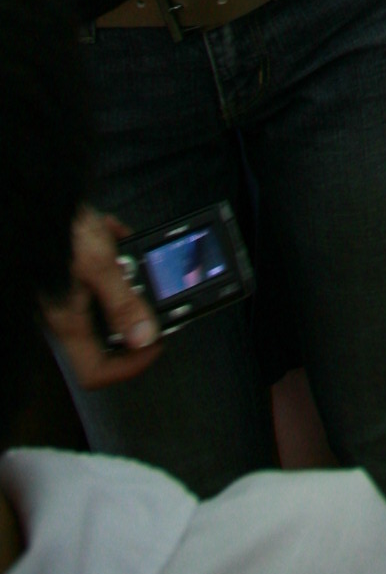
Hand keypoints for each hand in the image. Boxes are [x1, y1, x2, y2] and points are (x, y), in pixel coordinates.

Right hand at [42, 210, 159, 391]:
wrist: (39, 202)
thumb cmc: (59, 232)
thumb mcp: (98, 265)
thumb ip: (122, 303)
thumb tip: (145, 338)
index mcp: (69, 322)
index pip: (96, 371)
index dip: (129, 367)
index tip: (157, 343)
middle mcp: (65, 312)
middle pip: (107, 333)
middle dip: (133, 310)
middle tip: (153, 293)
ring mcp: (67, 290)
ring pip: (105, 295)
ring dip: (125, 275)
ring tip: (132, 254)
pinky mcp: (70, 267)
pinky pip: (98, 268)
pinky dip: (112, 250)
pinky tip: (114, 232)